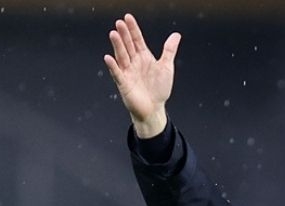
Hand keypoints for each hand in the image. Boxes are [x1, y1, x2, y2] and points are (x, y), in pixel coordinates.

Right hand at [103, 13, 180, 137]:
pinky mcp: (124, 84)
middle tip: (119, 23)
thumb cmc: (159, 89)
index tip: (128, 17)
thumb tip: (176, 35)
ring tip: (113, 34)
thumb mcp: (166, 67)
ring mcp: (127, 72)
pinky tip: (109, 57)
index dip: (133, 29)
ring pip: (121, 56)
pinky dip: (113, 66)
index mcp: (143, 57)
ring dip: (117, 46)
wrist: (154, 109)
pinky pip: (118, 74)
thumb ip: (169, 50)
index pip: (137, 40)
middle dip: (124, 35)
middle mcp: (134, 62)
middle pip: (128, 46)